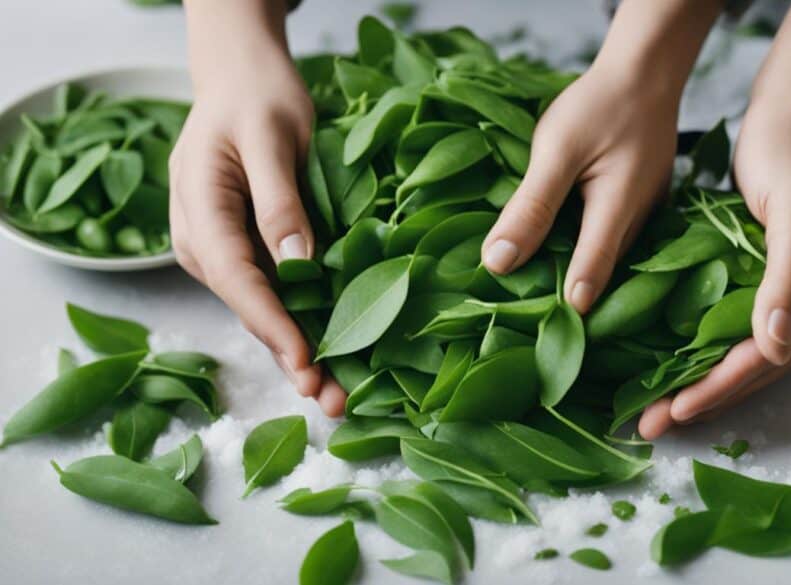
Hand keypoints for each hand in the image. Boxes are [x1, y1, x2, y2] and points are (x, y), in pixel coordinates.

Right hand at [172, 0, 345, 414]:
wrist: (241, 79)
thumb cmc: (255, 98)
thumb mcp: (269, 137)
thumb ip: (279, 200)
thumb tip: (297, 265)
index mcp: (200, 212)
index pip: (237, 279)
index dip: (272, 324)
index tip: (306, 360)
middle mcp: (206, 243)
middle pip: (250, 309)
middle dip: (292, 357)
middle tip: (335, 401)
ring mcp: (226, 251)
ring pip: (264, 310)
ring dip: (300, 352)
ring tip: (339, 395)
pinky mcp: (251, 251)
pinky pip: (277, 294)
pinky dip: (304, 325)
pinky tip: (333, 355)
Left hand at [480, 0, 721, 312]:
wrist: (644, 74)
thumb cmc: (597, 105)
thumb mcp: (555, 149)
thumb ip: (531, 206)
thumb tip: (498, 262)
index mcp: (619, 205)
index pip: (594, 264)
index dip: (574, 299)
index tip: (557, 335)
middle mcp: (640, 217)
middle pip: (607, 267)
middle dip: (580, 295)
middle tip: (545, 331)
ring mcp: (647, 212)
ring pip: (614, 255)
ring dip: (587, 274)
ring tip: (551, 306)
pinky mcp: (643, 205)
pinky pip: (618, 238)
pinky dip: (595, 251)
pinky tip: (570, 260)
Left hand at [638, 108, 790, 438]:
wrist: (790, 119)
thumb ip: (787, 282)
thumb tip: (775, 349)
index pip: (766, 359)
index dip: (720, 387)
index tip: (674, 407)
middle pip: (753, 370)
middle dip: (702, 399)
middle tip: (650, 425)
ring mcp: (790, 298)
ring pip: (741, 358)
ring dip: (698, 384)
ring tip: (653, 409)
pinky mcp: (765, 284)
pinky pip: (732, 332)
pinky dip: (701, 353)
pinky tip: (669, 365)